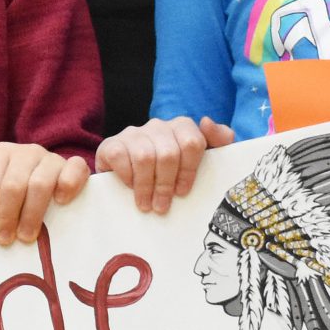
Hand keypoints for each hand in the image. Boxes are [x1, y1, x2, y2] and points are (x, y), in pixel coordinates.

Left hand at [0, 142, 89, 241]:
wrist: (41, 182)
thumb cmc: (5, 195)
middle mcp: (24, 152)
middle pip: (13, 186)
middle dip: (6, 217)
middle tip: (4, 241)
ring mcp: (50, 158)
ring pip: (41, 183)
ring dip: (32, 214)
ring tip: (26, 236)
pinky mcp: (73, 166)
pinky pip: (75, 169)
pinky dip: (68, 185)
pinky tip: (61, 203)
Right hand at [95, 117, 235, 213]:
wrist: (129, 176)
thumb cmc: (171, 171)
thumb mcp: (201, 159)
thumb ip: (218, 140)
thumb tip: (207, 123)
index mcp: (181, 127)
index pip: (192, 143)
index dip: (188, 171)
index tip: (183, 192)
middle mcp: (158, 126)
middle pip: (168, 154)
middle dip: (166, 184)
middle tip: (162, 206)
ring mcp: (134, 133)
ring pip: (145, 157)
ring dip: (146, 186)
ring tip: (146, 205)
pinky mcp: (112, 143)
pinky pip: (120, 157)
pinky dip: (126, 176)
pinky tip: (129, 187)